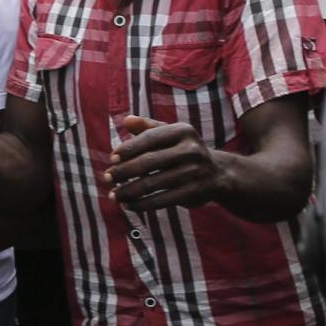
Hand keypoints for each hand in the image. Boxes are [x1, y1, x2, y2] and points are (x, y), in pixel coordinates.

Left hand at [107, 114, 223, 213]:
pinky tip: (128, 205)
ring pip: (152, 184)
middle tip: (107, 177)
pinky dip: (141, 204)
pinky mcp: (193, 192)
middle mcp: (190, 150)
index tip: (112, 158)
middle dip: (124, 171)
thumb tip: (125, 120)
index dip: (128, 148)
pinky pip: (161, 200)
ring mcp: (193, 172)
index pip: (149, 139)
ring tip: (113, 195)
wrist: (217, 173)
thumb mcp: (171, 134)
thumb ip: (148, 127)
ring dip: (128, 191)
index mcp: (183, 131)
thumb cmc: (185, 150)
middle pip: (149, 162)